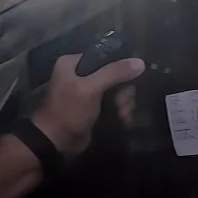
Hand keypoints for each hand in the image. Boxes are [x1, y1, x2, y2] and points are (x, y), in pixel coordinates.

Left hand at [29, 54, 144, 156]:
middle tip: (123, 103)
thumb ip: (114, 73)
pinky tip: (124, 118)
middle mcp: (81, 72)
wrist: (57, 142)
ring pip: (117, 89)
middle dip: (123, 90)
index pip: (105, 55)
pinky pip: (114, 102)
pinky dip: (121, 109)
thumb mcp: (91, 88)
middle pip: (114, 73)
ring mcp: (88, 90)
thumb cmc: (70, 111)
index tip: (132, 78)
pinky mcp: (95, 106)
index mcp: (74, 62)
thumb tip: (141, 62)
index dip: (121, 65)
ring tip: (123, 114)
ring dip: (124, 102)